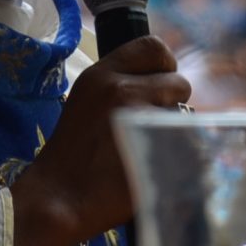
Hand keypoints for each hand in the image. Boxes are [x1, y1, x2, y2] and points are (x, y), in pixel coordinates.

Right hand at [9, 37, 189, 245]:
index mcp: (101, 75)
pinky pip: (187, 143)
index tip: (162, 82)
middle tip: (157, 121)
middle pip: (178, 81)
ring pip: (183, 114)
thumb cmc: (71, 155)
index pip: (152, 46)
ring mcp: (139, 119)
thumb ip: (119, 87)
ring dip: (176, 128)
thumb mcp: (86, 102)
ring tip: (151, 145)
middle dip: (175, 101)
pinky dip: (180, 153)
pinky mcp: (154, 149)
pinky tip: (157, 163)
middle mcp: (121, 90)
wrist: (57, 198)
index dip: (165, 65)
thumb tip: (159, 82)